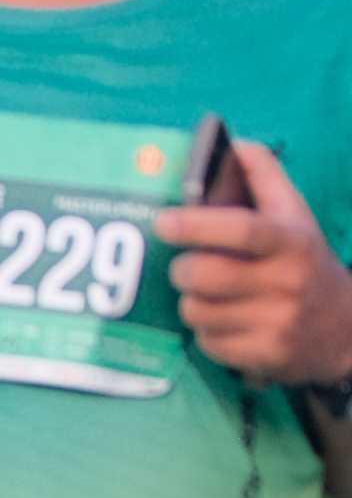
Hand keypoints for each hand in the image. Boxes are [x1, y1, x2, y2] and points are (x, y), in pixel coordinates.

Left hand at [157, 143, 351, 385]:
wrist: (343, 328)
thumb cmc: (304, 261)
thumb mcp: (295, 216)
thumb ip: (265, 175)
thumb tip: (234, 142)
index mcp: (291, 241)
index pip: (242, 229)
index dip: (197, 224)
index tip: (163, 221)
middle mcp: (287, 282)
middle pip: (206, 275)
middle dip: (182, 270)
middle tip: (184, 267)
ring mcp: (276, 323)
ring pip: (198, 312)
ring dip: (192, 303)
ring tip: (210, 296)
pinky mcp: (265, 356)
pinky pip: (208, 342)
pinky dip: (206, 333)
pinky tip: (225, 323)